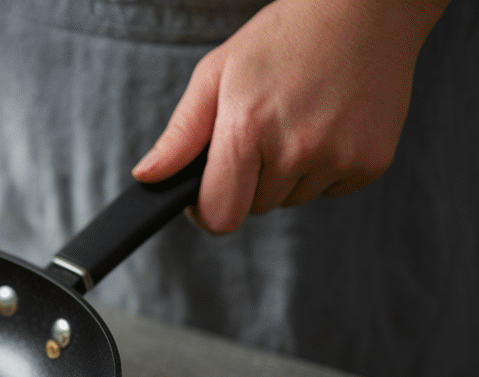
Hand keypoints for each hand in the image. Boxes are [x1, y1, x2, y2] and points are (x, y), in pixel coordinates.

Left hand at [132, 0, 448, 233]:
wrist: (364, 7)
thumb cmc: (282, 38)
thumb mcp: (217, 74)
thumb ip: (181, 135)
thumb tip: (146, 178)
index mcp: (248, 130)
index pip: (219, 215)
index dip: (205, 211)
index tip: (205, 194)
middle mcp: (296, 150)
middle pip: (254, 207)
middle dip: (248, 181)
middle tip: (261, 131)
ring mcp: (338, 158)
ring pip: (292, 199)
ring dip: (286, 174)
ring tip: (296, 120)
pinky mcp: (371, 162)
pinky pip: (330, 190)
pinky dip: (323, 167)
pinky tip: (327, 123)